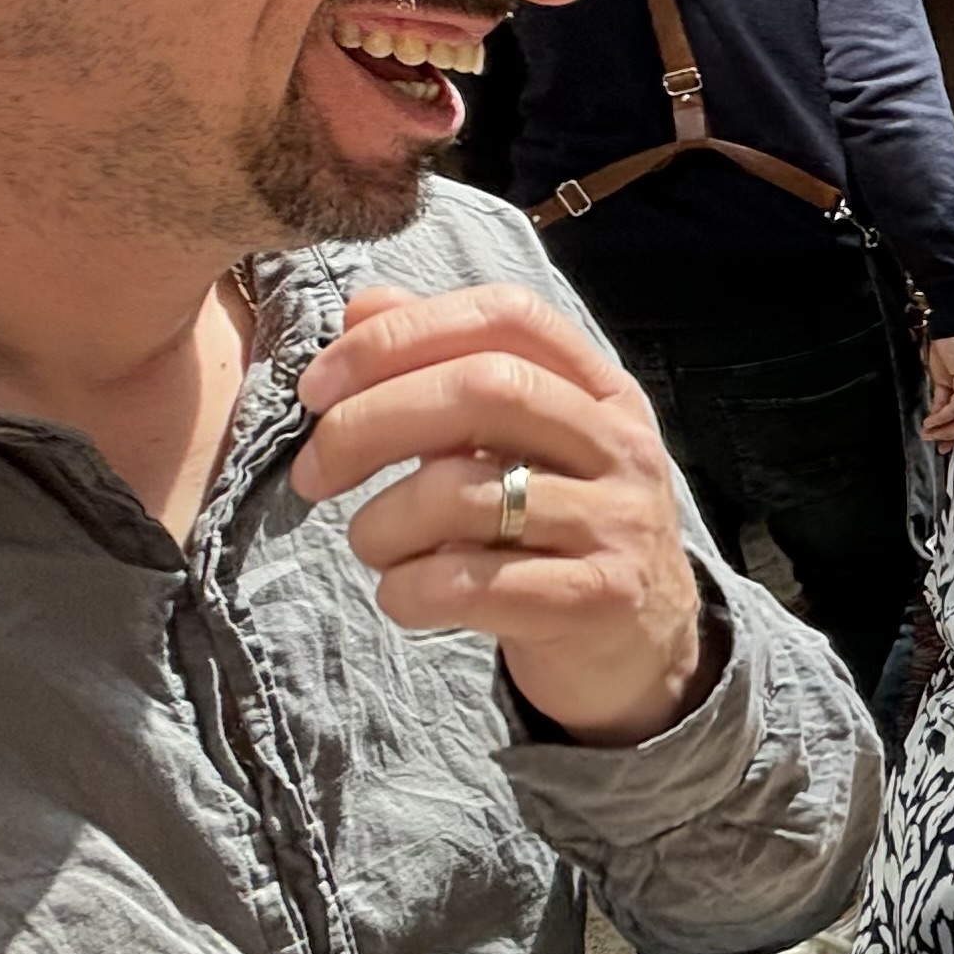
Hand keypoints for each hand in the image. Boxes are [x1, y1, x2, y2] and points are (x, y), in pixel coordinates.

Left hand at [293, 281, 704, 746]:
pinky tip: (408, 597)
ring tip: (374, 546)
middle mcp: (621, 444)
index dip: (401, 335)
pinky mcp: (597, 599)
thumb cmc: (556, 534)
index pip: (506, 317)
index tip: (319, 386)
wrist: (641, 648)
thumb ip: (443, 371)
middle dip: (369, 423)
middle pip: (484, 389)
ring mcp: (617, 522)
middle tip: (312, 472)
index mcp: (602, 390)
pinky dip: (407, 590)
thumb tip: (364, 304)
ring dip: (380, 524)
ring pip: (465, 494)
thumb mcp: (519, 444)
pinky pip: (469, 583)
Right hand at [920, 332, 953, 451]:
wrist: (951, 325)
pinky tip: (930, 423)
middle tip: (937, 447)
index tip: (945, 447)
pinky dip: (941, 417)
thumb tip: (936, 418)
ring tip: (929, 435)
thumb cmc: (950, 347)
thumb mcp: (943, 380)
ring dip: (943, 429)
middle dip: (951, 436)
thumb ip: (943, 399)